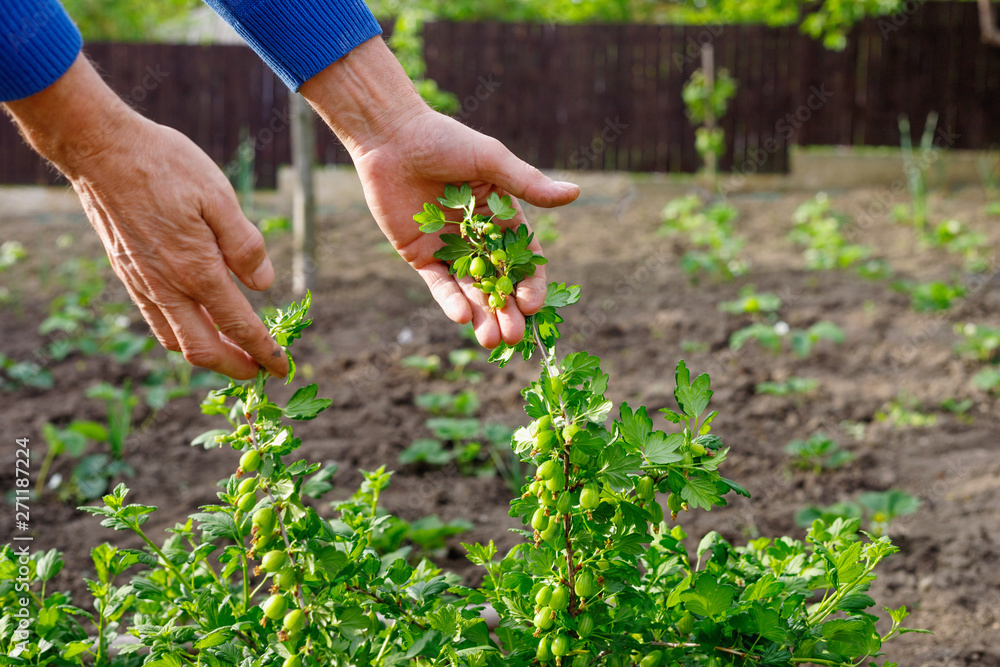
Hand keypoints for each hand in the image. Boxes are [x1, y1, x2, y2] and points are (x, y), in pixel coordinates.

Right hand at [5, 55, 286, 379]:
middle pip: (204, 350)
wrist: (100, 150)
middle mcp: (167, 287)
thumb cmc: (165, 166)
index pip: (239, 326)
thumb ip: (244, 245)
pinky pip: (158, 322)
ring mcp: (143, 284)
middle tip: (260, 373)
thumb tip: (264, 285)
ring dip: (208, 355)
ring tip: (233, 355)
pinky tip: (197, 324)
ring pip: (176, 341)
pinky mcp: (128, 274)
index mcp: (197, 270)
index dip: (264, 352)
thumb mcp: (220, 196)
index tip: (282, 368)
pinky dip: (182, 336)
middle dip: (236, 368)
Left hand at [301, 38, 578, 347]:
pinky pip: (439, 284)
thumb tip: (574, 194)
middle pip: (498, 282)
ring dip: (482, 316)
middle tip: (514, 337)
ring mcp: (449, 248)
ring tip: (492, 341)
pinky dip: (450, 301)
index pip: (523, 258)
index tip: (532, 305)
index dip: (530, 283)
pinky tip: (462, 318)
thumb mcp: (491, 161)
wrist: (391, 136)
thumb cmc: (444, 139)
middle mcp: (478, 236)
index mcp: (501, 215)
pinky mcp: (420, 254)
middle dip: (507, 311)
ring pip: (470, 290)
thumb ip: (528, 185)